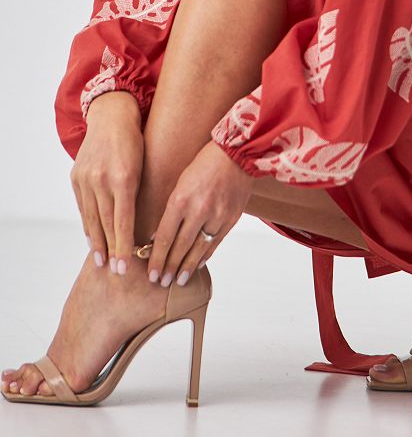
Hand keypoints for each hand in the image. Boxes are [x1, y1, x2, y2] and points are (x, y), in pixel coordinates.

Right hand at [71, 91, 143, 273]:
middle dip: (112, 250)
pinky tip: (92, 239)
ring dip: (97, 242)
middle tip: (116, 272)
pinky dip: (88, 224)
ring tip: (102, 262)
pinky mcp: (76, 177)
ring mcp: (86, 179)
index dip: (124, 245)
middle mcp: (102, 180)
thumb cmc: (136, 142)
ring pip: (91, 218)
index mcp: (123, 178)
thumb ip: (142, 195)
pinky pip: (83, 207)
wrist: (111, 117)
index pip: (123, 221)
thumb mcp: (145, 166)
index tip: (126, 266)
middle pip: (106, 223)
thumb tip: (148, 227)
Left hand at [147, 139, 253, 285]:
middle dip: (169, 268)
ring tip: (178, 280)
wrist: (236, 154)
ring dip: (187, 267)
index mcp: (181, 199)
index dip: (157, 258)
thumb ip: (171, 210)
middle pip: (180, 248)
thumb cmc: (204, 163)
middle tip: (161, 282)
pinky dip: (205, 256)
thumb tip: (158, 237)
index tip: (151, 273)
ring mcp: (217, 216)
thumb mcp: (181, 182)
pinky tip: (197, 265)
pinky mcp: (231, 219)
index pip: (165, 238)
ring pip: (198, 250)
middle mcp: (199, 210)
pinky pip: (215, 243)